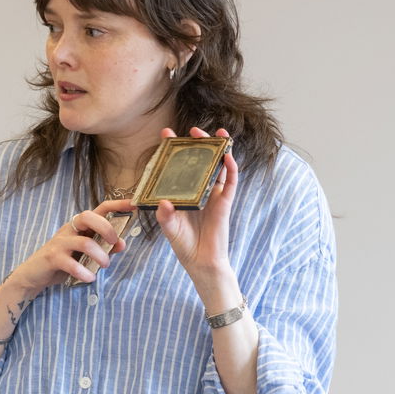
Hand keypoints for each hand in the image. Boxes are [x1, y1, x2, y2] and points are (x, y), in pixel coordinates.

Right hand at [7, 199, 133, 293]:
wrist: (33, 274)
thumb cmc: (63, 261)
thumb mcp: (85, 253)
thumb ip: (104, 247)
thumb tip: (122, 243)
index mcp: (80, 225)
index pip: (100, 208)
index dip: (117, 205)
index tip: (134, 205)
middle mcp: (70, 229)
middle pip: (89, 217)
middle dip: (107, 229)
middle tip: (114, 243)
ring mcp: (60, 242)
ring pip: (85, 242)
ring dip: (100, 256)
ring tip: (104, 266)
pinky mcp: (52, 258)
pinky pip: (72, 264)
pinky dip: (85, 272)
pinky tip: (90, 278)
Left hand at [154, 127, 237, 287]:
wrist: (201, 263)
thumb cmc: (184, 245)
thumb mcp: (170, 229)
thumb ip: (165, 216)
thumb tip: (164, 202)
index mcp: (183, 192)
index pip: (178, 166)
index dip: (173, 149)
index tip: (166, 133)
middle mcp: (199, 190)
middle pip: (201, 161)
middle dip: (199, 143)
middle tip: (193, 130)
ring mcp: (213, 195)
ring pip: (219, 167)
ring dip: (220, 149)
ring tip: (218, 133)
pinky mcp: (224, 203)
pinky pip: (230, 183)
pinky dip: (231, 169)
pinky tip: (228, 157)